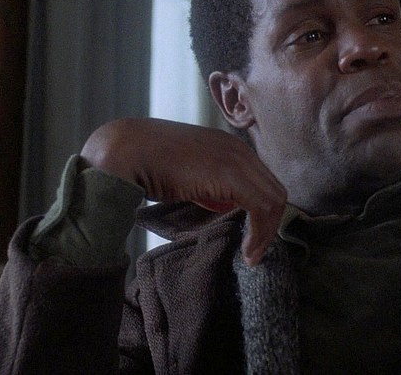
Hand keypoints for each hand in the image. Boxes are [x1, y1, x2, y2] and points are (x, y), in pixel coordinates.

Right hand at [81, 118, 286, 264]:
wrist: (126, 151)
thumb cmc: (148, 164)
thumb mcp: (187, 176)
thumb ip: (208, 188)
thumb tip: (223, 206)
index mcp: (228, 146)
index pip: (263, 181)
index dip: (262, 212)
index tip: (251, 238)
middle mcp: (237, 148)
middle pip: (274, 189)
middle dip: (270, 224)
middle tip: (255, 251)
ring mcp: (236, 158)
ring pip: (274, 199)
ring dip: (267, 232)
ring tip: (251, 255)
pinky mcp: (231, 174)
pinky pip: (263, 206)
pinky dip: (261, 232)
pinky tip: (247, 251)